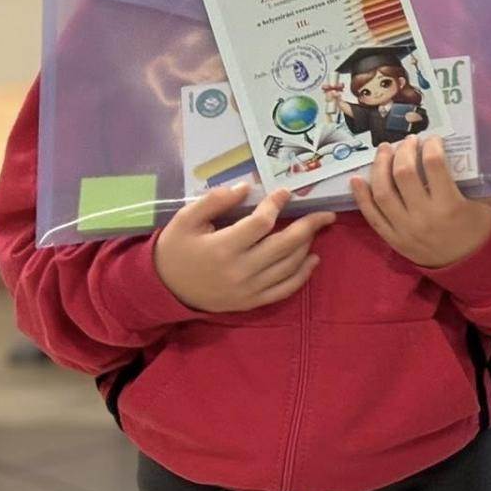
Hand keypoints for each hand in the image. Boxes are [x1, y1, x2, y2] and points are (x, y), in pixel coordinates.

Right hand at [152, 181, 334, 313]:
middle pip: (285, 245)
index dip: (276, 205)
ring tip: (317, 229)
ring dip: (307, 246)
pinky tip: (313, 259)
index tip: (285, 192)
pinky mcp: (251, 302)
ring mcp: (248, 289)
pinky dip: (303, 275)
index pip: (261, 223)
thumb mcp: (186, 219)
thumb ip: (215, 201)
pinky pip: (284, 290)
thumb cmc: (176, 249)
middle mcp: (240, 270)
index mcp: (223, 247)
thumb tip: (245, 188)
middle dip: (309, 226)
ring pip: (289, 266)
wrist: (164, 289)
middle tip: (326, 213)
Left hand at [352, 137, 490, 268]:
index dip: (431, 145)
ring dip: (380, 166)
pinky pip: (371, 216)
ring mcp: (404, 229)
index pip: (433, 164)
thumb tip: (446, 152)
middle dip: (404, 151)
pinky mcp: (392, 239)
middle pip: (404, 174)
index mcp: (449, 204)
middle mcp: (423, 216)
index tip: (432, 139)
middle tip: (408, 141)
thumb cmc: (478, 230)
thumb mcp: (483, 201)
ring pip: (382, 192)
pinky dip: (361, 196)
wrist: (468, 266)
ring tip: (384, 151)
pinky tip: (356, 178)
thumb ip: (466, 178)